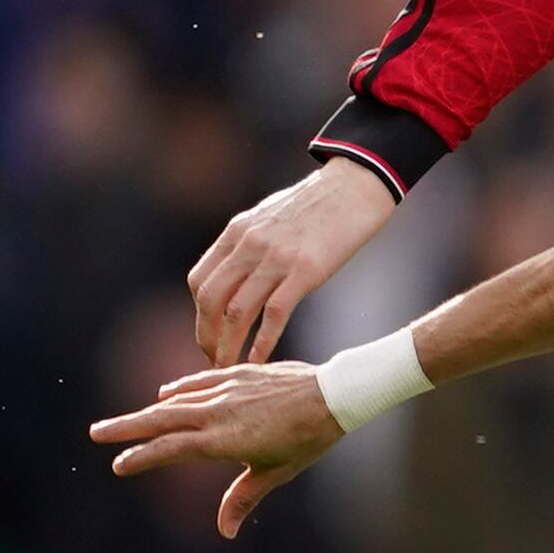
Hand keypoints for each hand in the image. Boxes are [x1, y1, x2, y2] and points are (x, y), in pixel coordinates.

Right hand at [90, 363, 342, 536]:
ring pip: (177, 399)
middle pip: (161, 419)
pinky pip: (200, 381)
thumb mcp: (275, 473)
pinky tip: (166, 394)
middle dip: (127, 427)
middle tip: (97, 433)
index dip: (142, 457)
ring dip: (148, 409)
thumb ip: (244, 498)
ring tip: (125, 420)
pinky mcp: (239, 374)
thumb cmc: (307, 440)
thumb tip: (225, 532)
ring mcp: (226, 389)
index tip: (118, 465)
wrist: (332, 395)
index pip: (170, 449)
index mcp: (222, 439)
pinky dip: (180, 389)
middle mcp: (218, 412)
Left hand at [187, 158, 398, 365]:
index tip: (209, 333)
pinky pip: (274, 314)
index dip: (199, 314)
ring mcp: (276, 258)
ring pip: (237, 312)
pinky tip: (258, 360)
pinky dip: (262, 342)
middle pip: (211, 300)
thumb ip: (249, 243)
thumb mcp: (269, 216)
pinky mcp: (306, 271)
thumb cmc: (317, 203)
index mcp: (237, 232)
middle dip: (207, 335)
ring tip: (230, 367)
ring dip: (229, 345)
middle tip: (213, 358)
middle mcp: (249, 245)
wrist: (354, 186)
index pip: (200, 281)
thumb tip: (237, 271)